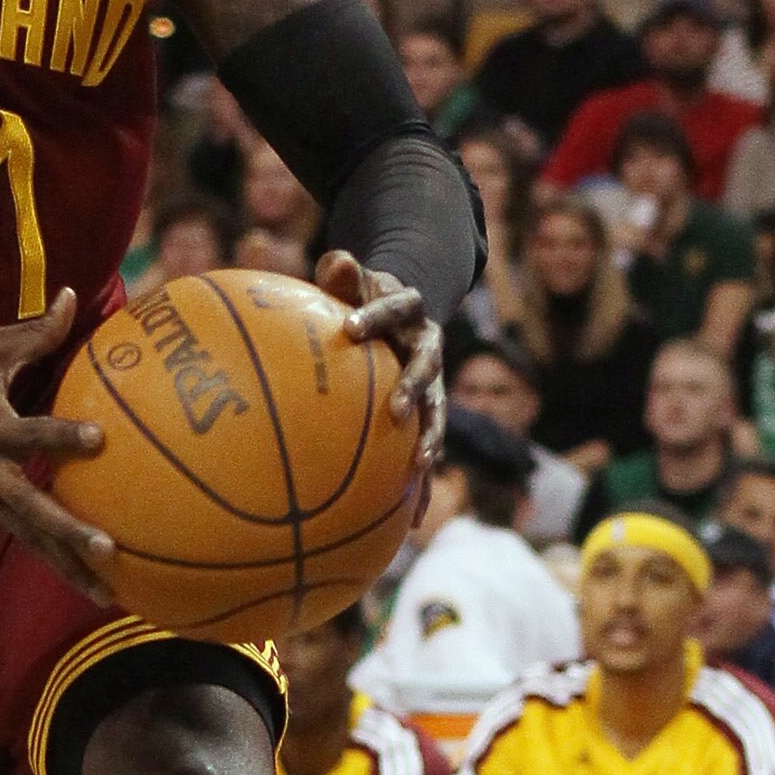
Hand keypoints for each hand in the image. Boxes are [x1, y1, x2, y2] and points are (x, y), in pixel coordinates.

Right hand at [0, 294, 112, 596]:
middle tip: (108, 549)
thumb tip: (74, 297)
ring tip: (107, 593)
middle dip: (69, 532)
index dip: (62, 437)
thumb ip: (34, 333)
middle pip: (32, 511)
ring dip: (67, 566)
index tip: (99, 439)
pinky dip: (54, 560)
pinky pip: (24, 539)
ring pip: (30, 539)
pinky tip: (88, 580)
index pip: (30, 434)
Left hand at [315, 248, 444, 474]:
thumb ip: (342, 271)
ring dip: (431, 437)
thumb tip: (336, 260)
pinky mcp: (427, 409)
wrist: (399, 315)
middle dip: (415, 387)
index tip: (350, 327)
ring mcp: (432, 381)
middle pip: (428, 366)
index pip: (398, 305)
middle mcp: (428, 346)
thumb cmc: (360, 297)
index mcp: (409, 308)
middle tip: (395, 410)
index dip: (377, 314)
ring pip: (437, 410)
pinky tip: (411, 515)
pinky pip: (426, 442)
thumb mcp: (352, 280)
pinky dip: (420, 478)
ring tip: (420, 465)